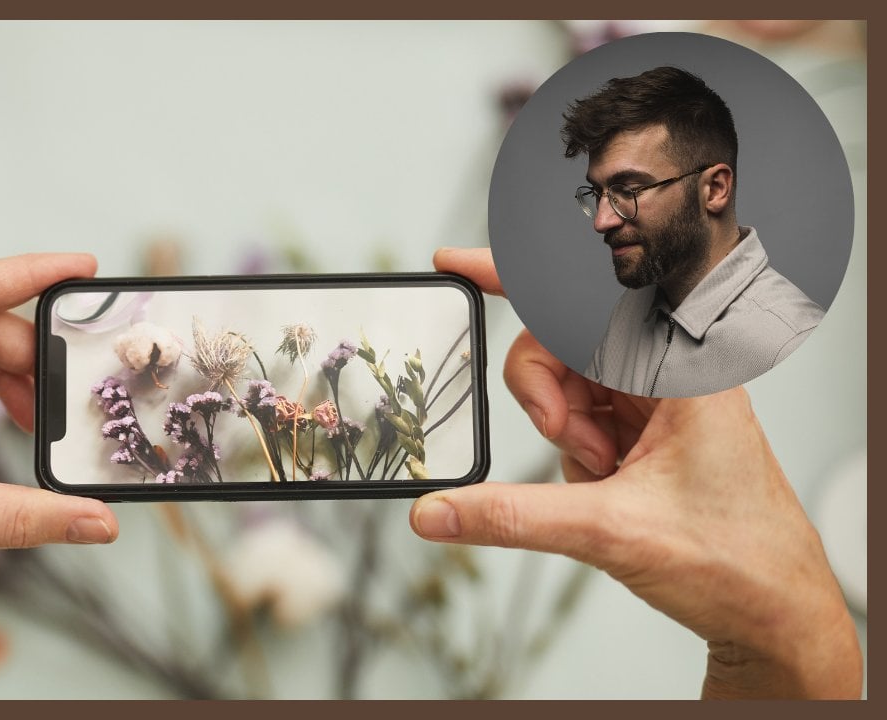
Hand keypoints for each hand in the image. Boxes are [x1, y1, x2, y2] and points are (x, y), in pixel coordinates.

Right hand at [412, 247, 860, 698]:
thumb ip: (512, 516)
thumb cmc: (737, 558)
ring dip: (563, 429)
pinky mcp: (646, 426)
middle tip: (565, 444)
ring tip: (601, 476)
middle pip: (561, 342)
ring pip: (567, 381)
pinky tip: (606, 483)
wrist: (773, 611)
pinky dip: (575, 449)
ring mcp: (657, 398)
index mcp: (680, 367)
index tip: (456, 265)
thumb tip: (438, 510)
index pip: (580, 299)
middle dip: (544, 396)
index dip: (511, 273)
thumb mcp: (609, 533)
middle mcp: (670, 371)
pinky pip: (582, 416)